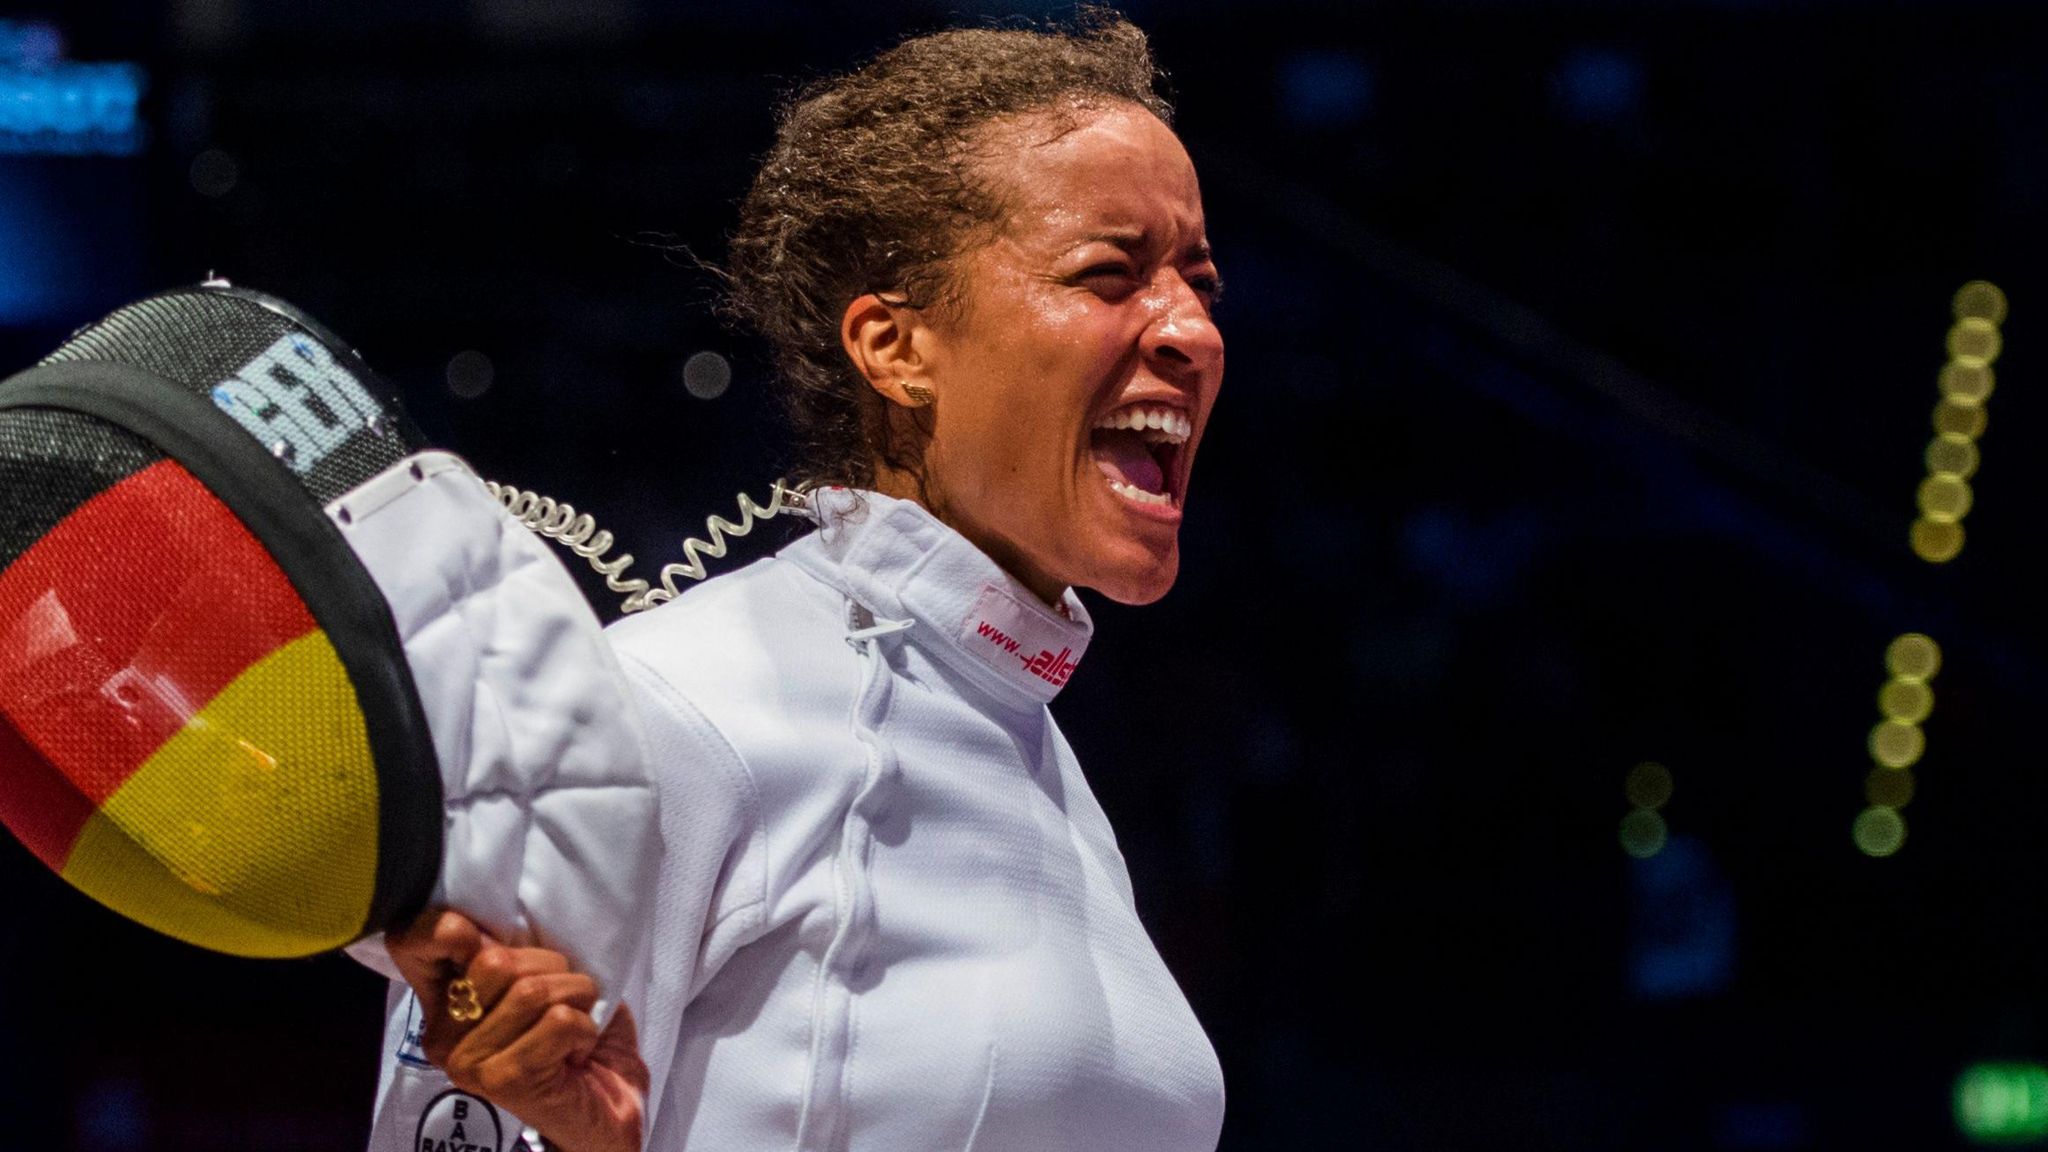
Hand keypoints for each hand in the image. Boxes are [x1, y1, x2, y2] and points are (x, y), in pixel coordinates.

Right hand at [383, 909, 648, 1151]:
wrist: (608, 1111)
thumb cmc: (576, 1038)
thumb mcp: (542, 981)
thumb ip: (510, 955)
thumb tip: (484, 923)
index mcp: (444, 1003)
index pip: (412, 941)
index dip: (446, 926)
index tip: (484, 939)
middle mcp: (443, 1035)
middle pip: (497, 961)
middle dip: (553, 968)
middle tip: (563, 1000)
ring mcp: (468, 1062)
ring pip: (532, 990)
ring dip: (577, 998)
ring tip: (576, 1024)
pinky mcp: (504, 1080)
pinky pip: (558, 1020)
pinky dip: (586, 1027)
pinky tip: (579, 1050)